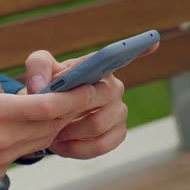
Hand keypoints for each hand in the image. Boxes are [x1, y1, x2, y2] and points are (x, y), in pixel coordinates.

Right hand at [0, 72, 95, 189]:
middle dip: (70, 111)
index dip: (74, 98)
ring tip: (56, 112)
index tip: (90, 89)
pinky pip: (19, 154)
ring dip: (51, 127)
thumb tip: (7, 91)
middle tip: (82, 98)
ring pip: (39, 142)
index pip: (47, 106)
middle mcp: (2, 140)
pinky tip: (17, 131)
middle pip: (51, 126)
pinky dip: (26, 141)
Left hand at [21, 44, 157, 158]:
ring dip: (72, 133)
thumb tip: (40, 85)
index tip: (153, 41)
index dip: (138, 49)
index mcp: (98, 67)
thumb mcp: (38, 71)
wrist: (45, 116)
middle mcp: (113, 87)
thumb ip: (36, 67)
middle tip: (53, 118)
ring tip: (55, 133)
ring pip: (99, 126)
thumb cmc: (47, 88)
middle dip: (72, 111)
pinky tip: (65, 145)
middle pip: (102, 98)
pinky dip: (78, 148)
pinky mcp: (117, 134)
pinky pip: (102, 146)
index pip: (120, 56)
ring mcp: (119, 111)